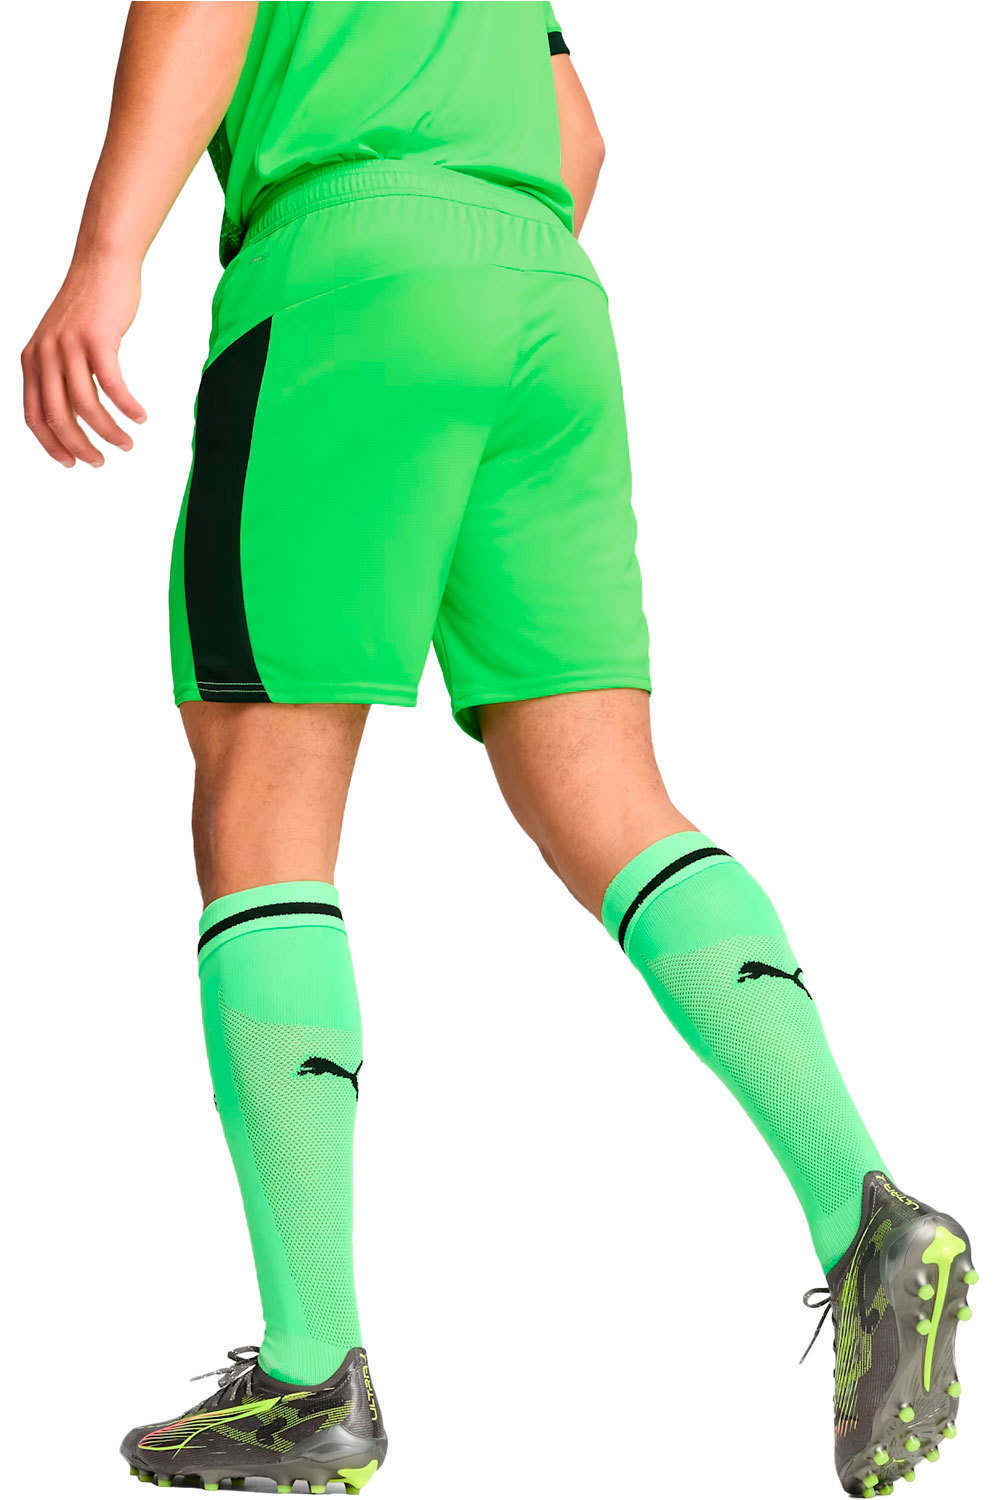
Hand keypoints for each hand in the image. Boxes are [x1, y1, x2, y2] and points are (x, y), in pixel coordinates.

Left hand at [21, 249, 146, 467]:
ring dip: (109, 432)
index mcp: (32, 359)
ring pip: (86, 406)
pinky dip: (127, 407)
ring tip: (127, 444)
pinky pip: (113, 386)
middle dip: (80, 447)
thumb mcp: (62, 341)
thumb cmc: (88, 305)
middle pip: (59, 417)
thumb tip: (73, 415)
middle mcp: (45, 354)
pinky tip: (140, 417)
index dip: (52, 445)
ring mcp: (69, 346)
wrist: (101, 263)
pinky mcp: (97, 339)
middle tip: (100, 461)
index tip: (72, 462)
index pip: (34, 416)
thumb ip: (60, 374)